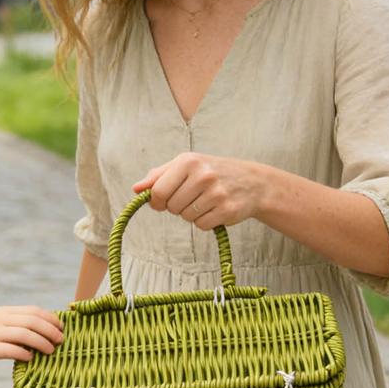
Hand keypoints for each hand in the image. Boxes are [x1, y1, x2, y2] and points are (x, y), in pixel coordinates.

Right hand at [0, 306, 62, 371]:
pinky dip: (24, 353)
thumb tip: (44, 333)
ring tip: (51, 351)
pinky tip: (30, 358)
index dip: (51, 319)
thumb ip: (16, 327)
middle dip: (50, 330)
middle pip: (32, 321)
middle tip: (61, 341)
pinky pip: (11, 350)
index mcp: (4, 312)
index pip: (34, 310)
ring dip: (42, 342)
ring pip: (25, 334)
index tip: (62, 328)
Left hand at [133, 152, 269, 230]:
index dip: (156, 201)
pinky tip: (214, 210)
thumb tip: (136, 189)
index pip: (158, 190)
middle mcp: (203, 175)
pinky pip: (202, 225)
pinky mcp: (227, 210)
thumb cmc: (211, 172)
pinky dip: (204, 222)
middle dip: (176, 207)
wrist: (252, 182)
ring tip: (204, 202)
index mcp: (189, 162)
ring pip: (186, 217)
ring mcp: (217, 193)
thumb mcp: (185, 166)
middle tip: (190, 198)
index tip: (161, 202)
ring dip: (191, 214)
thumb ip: (158, 176)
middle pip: (172, 206)